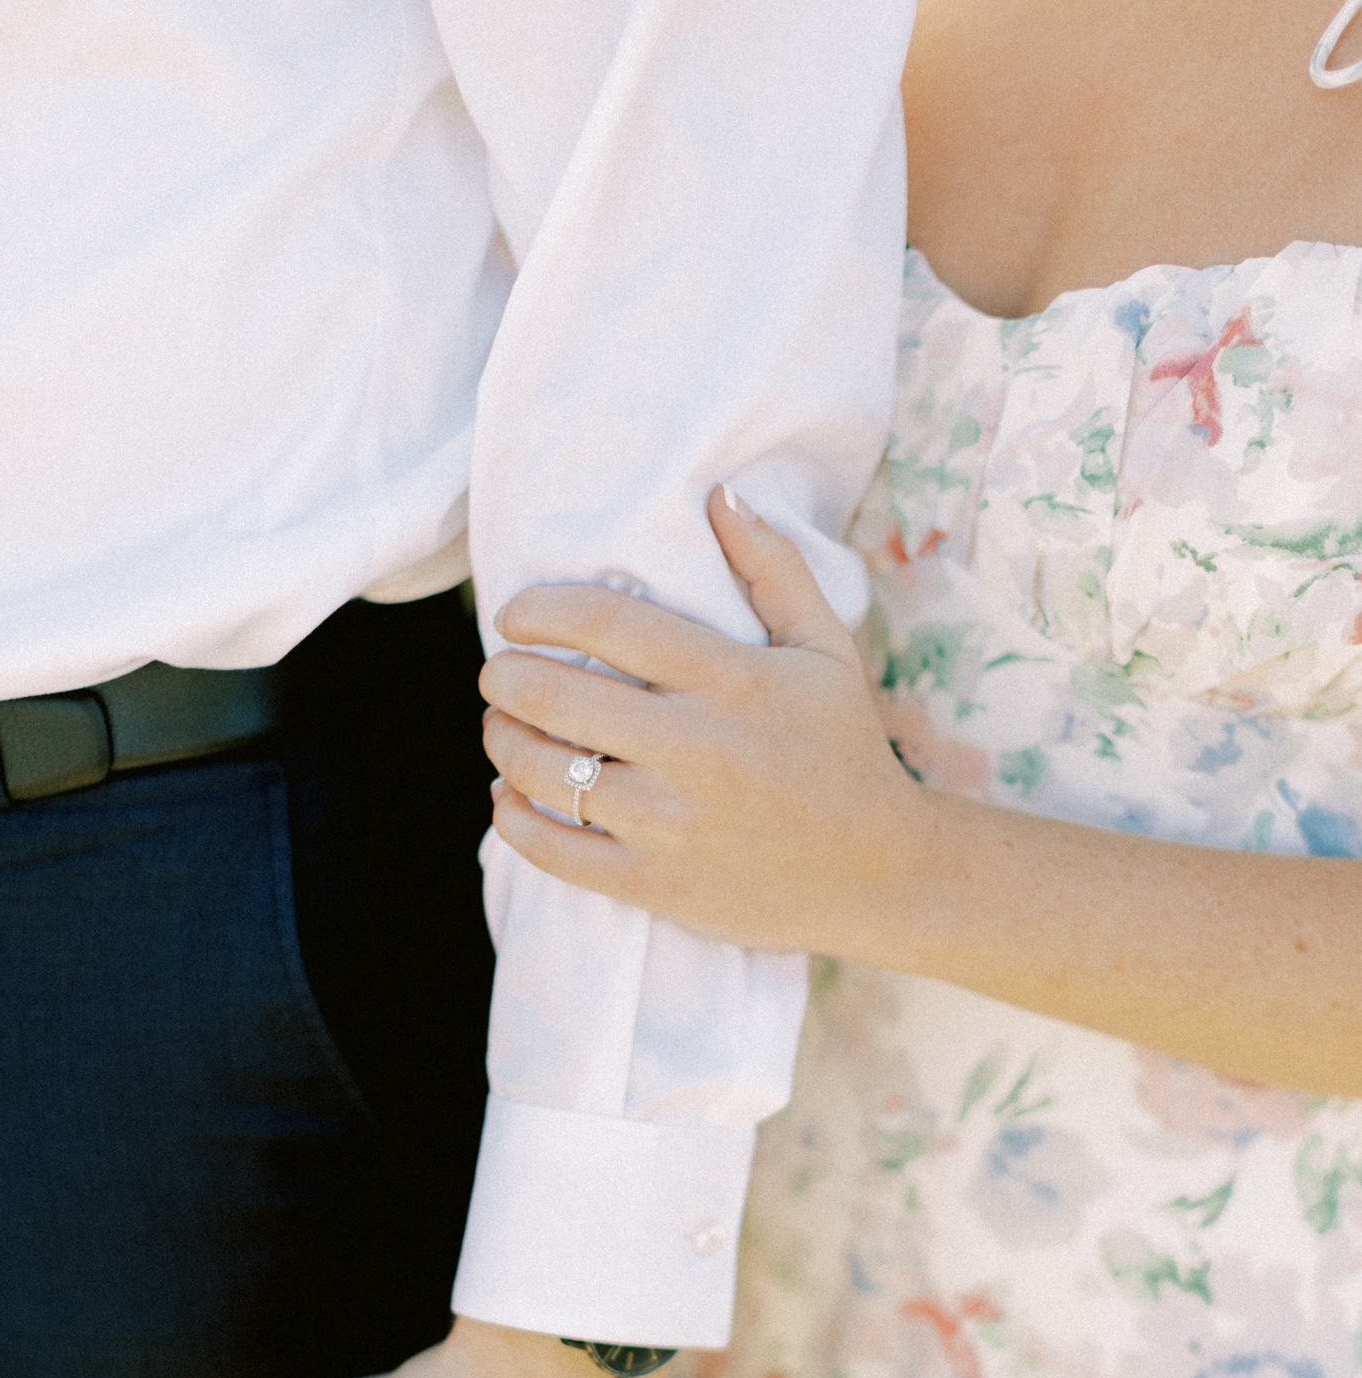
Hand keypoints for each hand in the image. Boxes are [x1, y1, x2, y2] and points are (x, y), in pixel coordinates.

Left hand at [479, 485, 926, 963]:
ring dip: (502, 742)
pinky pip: (554, 849)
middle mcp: (693, 747)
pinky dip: (514, 818)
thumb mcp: (826, 649)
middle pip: (556, 697)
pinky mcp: (654, 883)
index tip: (516, 616)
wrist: (879, 873)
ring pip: (544, 773)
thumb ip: (773, 567)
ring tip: (501, 728)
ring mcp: (669, 821)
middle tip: (500, 672)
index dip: (541, 610)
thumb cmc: (845, 750)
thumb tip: (720, 493)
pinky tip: (510, 796)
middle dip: (506, 677)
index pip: (605, 623)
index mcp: (730, 679)